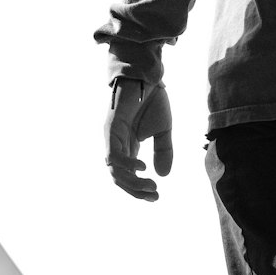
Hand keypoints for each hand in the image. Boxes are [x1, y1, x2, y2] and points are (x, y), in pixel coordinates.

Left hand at [105, 80, 172, 200]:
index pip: (128, 177)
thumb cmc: (153, 100)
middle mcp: (118, 145)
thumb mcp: (163, 132)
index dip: (139, 190)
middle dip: (136, 191)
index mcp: (128, 148)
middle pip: (119, 178)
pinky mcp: (111, 129)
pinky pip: (114, 154)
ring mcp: (113, 138)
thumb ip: (163, 153)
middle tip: (154, 196)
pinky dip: (127, 165)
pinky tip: (142, 167)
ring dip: (132, 182)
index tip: (156, 197)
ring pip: (114, 170)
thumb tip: (162, 176)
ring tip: (151, 186)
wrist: (148, 76)